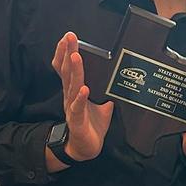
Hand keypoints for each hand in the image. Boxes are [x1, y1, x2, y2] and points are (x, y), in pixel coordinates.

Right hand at [51, 32, 113, 161]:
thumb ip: (107, 91)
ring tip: (76, 56)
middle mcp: (71, 96)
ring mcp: (72, 107)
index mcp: (74, 90)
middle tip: (70, 37)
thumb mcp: (103, 104)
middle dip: (69, 53)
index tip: (67, 38)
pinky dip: (80, 98)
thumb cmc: (91, 124)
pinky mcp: (77, 120)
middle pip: (67, 71)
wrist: (85, 148)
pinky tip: (83, 89)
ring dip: (75, 70)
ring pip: (72, 85)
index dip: (65, 53)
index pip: (66, 68)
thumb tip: (119, 81)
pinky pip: (77, 108)